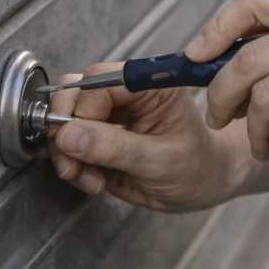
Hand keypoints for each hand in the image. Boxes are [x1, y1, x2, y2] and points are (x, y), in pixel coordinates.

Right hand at [47, 65, 237, 209]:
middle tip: (74, 162)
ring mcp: (111, 113)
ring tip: (88, 176)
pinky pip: (69, 142)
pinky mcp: (100, 135)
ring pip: (66, 117)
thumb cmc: (196, 167)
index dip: (82, 110)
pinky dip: (72, 163)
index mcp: (150, 85)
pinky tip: (93, 180)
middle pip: (75, 94)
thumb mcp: (158, 160)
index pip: (99, 80)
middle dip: (67, 130)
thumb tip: (69, 134)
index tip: (77, 139)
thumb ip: (113, 147)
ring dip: (67, 151)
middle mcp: (127, 93)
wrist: (202, 187)